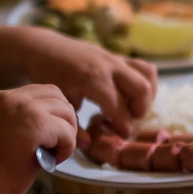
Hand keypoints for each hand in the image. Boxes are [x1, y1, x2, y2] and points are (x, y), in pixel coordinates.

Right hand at [0, 85, 76, 193]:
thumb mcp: (3, 134)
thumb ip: (24, 122)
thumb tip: (58, 120)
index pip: (37, 93)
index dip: (51, 112)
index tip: (51, 134)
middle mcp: (8, 98)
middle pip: (55, 94)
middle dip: (65, 118)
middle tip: (60, 142)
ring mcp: (22, 108)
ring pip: (65, 111)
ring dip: (67, 133)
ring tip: (55, 154)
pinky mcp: (36, 125)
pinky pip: (67, 131)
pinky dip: (67, 147)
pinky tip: (55, 161)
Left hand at [19, 27, 156, 133]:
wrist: (44, 48)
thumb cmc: (49, 76)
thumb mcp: (60, 103)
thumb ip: (75, 126)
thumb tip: (90, 145)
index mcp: (93, 79)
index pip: (118, 106)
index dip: (124, 125)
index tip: (122, 135)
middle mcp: (110, 66)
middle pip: (141, 89)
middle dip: (140, 110)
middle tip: (128, 120)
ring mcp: (116, 58)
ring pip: (148, 75)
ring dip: (147, 95)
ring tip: (133, 106)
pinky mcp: (119, 56)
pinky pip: (144, 67)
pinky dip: (146, 82)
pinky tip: (134, 94)